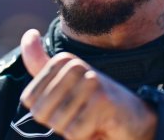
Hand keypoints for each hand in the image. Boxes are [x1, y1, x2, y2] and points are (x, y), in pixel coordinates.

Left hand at [20, 29, 156, 139]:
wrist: (134, 119)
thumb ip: (40, 63)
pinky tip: (100, 127)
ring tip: (91, 121)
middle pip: (41, 112)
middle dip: (59, 124)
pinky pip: (75, 132)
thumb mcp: (63, 82)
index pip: (29, 100)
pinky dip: (86, 137)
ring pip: (58, 123)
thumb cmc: (95, 104)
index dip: (47, 113)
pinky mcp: (103, 101)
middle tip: (81, 116)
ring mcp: (91, 82)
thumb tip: (29, 34)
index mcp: (63, 60)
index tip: (69, 106)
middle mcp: (76, 66)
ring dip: (74, 132)